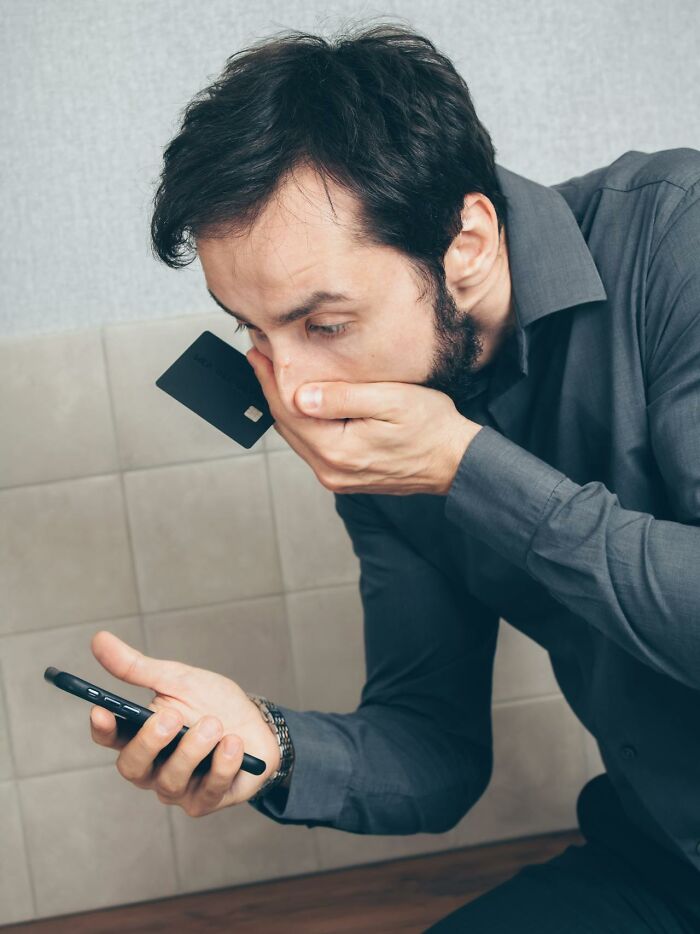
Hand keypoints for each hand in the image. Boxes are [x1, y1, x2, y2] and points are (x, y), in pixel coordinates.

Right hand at [88, 631, 280, 816]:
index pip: (110, 738)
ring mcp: (179, 788)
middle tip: (171, 717)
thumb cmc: (212, 702)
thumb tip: (98, 639)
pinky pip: (209, 789)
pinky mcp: (207, 800)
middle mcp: (153, 768)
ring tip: (214, 723)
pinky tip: (234, 743)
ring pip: (170, 780)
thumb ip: (138, 667)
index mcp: (140, 736)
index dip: (102, 728)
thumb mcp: (178, 679)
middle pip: (132, 767)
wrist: (257, 722)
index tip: (101, 709)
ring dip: (192, 750)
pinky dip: (222, 764)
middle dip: (150, 742)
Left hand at [248, 347, 481, 495]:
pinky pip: (313, 447)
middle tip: (259, 356)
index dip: (269, 378)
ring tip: (275, 374)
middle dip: (272, 389)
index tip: (257, 351)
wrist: (455, 461)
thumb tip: (301, 396)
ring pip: (298, 437)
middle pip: (287, 425)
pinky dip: (303, 423)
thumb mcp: (390, 401)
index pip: (289, 410)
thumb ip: (343, 398)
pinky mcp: (345, 477)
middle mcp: (331, 470)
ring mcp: (337, 477)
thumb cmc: (431, 427)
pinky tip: (304, 402)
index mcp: (338, 451)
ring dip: (286, 406)